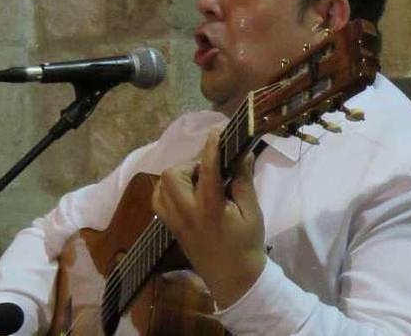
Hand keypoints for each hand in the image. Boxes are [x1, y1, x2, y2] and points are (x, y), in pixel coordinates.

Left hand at [152, 128, 266, 307]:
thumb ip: (243, 181)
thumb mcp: (252, 212)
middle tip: (209, 169)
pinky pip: (159, 202)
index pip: (207, 169)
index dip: (211, 147)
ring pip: (161, 187)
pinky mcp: (172, 228)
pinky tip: (185, 191)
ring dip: (177, 176)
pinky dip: (167, 190)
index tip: (215, 132)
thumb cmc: (247, 244)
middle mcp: (187, 212)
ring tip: (198, 179)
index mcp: (209, 208)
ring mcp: (175, 221)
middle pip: (172, 175)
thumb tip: (242, 154)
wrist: (234, 279)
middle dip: (190, 164)